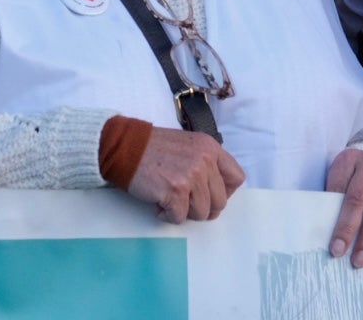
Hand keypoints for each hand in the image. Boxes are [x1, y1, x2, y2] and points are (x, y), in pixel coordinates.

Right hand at [125, 128, 244, 222]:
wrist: (125, 147)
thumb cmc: (153, 148)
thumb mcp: (189, 145)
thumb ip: (205, 162)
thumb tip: (214, 191)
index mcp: (212, 149)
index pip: (236, 178)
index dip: (225, 192)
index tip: (210, 196)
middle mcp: (205, 161)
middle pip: (220, 200)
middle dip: (203, 208)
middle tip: (187, 206)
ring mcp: (191, 176)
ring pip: (202, 212)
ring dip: (185, 212)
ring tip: (170, 201)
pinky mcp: (174, 191)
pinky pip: (180, 217)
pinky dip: (168, 216)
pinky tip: (159, 205)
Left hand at [325, 148, 362, 267]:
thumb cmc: (358, 182)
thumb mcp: (342, 183)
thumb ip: (334, 202)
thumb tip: (325, 235)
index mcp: (350, 159)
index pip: (338, 188)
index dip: (333, 217)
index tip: (332, 244)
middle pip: (358, 198)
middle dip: (349, 229)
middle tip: (341, 253)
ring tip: (362, 258)